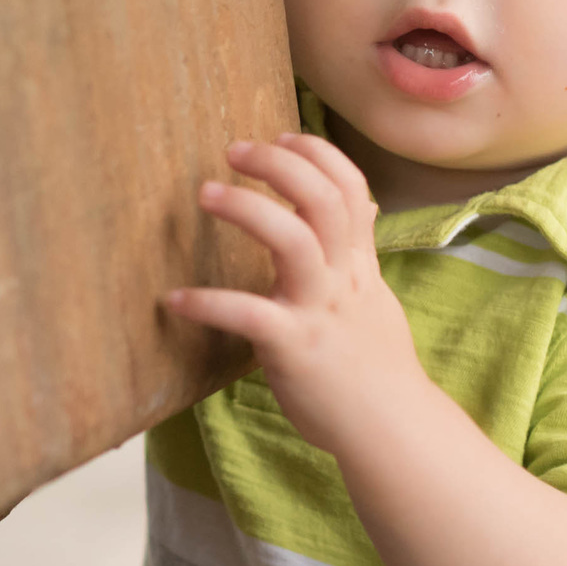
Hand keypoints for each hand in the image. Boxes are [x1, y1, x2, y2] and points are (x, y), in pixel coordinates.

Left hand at [162, 134, 429, 451]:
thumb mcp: (375, 298)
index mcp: (358, 263)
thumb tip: (365, 209)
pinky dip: (209, 303)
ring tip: (206, 193)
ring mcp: (319, 311)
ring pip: (293, 241)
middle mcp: (342, 278)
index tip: (280, 135)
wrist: (390, 430)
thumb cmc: (375, 367)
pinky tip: (176, 299)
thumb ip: (361, 252)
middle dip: (278, 164)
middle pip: (322, 199)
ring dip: (246, 209)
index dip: (316, 153)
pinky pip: (248, 315)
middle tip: (233, 150)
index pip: (350, 187)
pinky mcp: (294, 348)